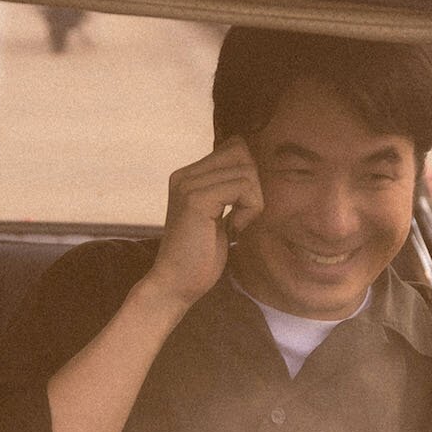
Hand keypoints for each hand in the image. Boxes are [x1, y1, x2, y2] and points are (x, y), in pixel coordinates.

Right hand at [143, 137, 262, 307]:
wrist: (176, 284)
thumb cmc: (200, 255)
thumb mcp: (217, 214)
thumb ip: (228, 187)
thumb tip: (255, 166)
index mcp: (187, 175)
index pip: (234, 147)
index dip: (248, 174)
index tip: (239, 206)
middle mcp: (183, 175)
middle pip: (242, 153)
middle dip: (253, 186)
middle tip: (241, 216)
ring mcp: (188, 185)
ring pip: (246, 171)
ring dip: (252, 202)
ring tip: (235, 225)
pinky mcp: (196, 200)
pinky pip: (243, 188)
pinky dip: (249, 210)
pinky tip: (234, 230)